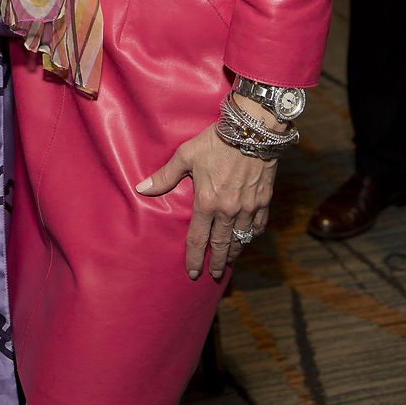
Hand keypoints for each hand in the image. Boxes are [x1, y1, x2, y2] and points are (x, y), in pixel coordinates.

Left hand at [136, 123, 276, 280]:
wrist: (252, 130)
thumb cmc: (216, 141)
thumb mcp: (186, 155)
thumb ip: (165, 176)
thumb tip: (142, 188)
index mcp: (207, 202)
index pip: (198, 239)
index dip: (194, 258)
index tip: (193, 272)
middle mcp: (228, 211)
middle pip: (221, 245)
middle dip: (218, 262)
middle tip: (215, 274)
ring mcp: (248, 207)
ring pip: (241, 238)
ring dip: (235, 251)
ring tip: (231, 260)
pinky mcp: (264, 200)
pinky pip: (258, 225)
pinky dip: (253, 234)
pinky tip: (249, 236)